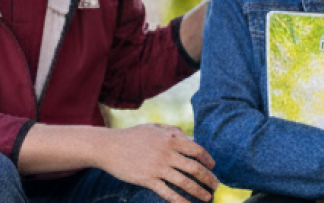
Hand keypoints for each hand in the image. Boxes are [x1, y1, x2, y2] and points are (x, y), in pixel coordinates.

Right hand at [97, 124, 218, 202]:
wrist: (108, 147)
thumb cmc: (131, 136)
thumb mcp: (154, 127)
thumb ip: (173, 131)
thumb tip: (191, 138)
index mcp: (170, 138)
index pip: (197, 150)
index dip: (208, 160)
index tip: (212, 167)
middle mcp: (167, 153)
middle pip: (195, 168)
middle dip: (209, 178)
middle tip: (215, 185)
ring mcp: (158, 167)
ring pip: (185, 182)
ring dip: (199, 192)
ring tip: (207, 197)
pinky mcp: (148, 180)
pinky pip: (169, 193)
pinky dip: (181, 201)